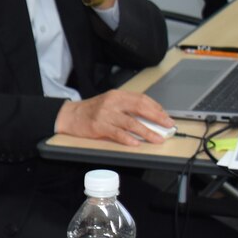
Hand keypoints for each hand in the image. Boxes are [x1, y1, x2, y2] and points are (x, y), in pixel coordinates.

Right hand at [54, 90, 173, 145]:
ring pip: (131, 122)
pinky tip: (136, 143)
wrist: (70, 115)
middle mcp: (112, 102)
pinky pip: (117, 133)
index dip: (156, 108)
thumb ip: (126, 107)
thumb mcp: (110, 103)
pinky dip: (128, 138)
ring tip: (157, 139)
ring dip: (147, 132)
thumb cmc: (91, 111)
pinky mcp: (99, 126)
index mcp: (117, 95)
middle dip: (157, 118)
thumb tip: (148, 118)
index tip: (166, 117)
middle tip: (168, 126)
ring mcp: (105, 114)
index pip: (142, 99)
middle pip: (140, 108)